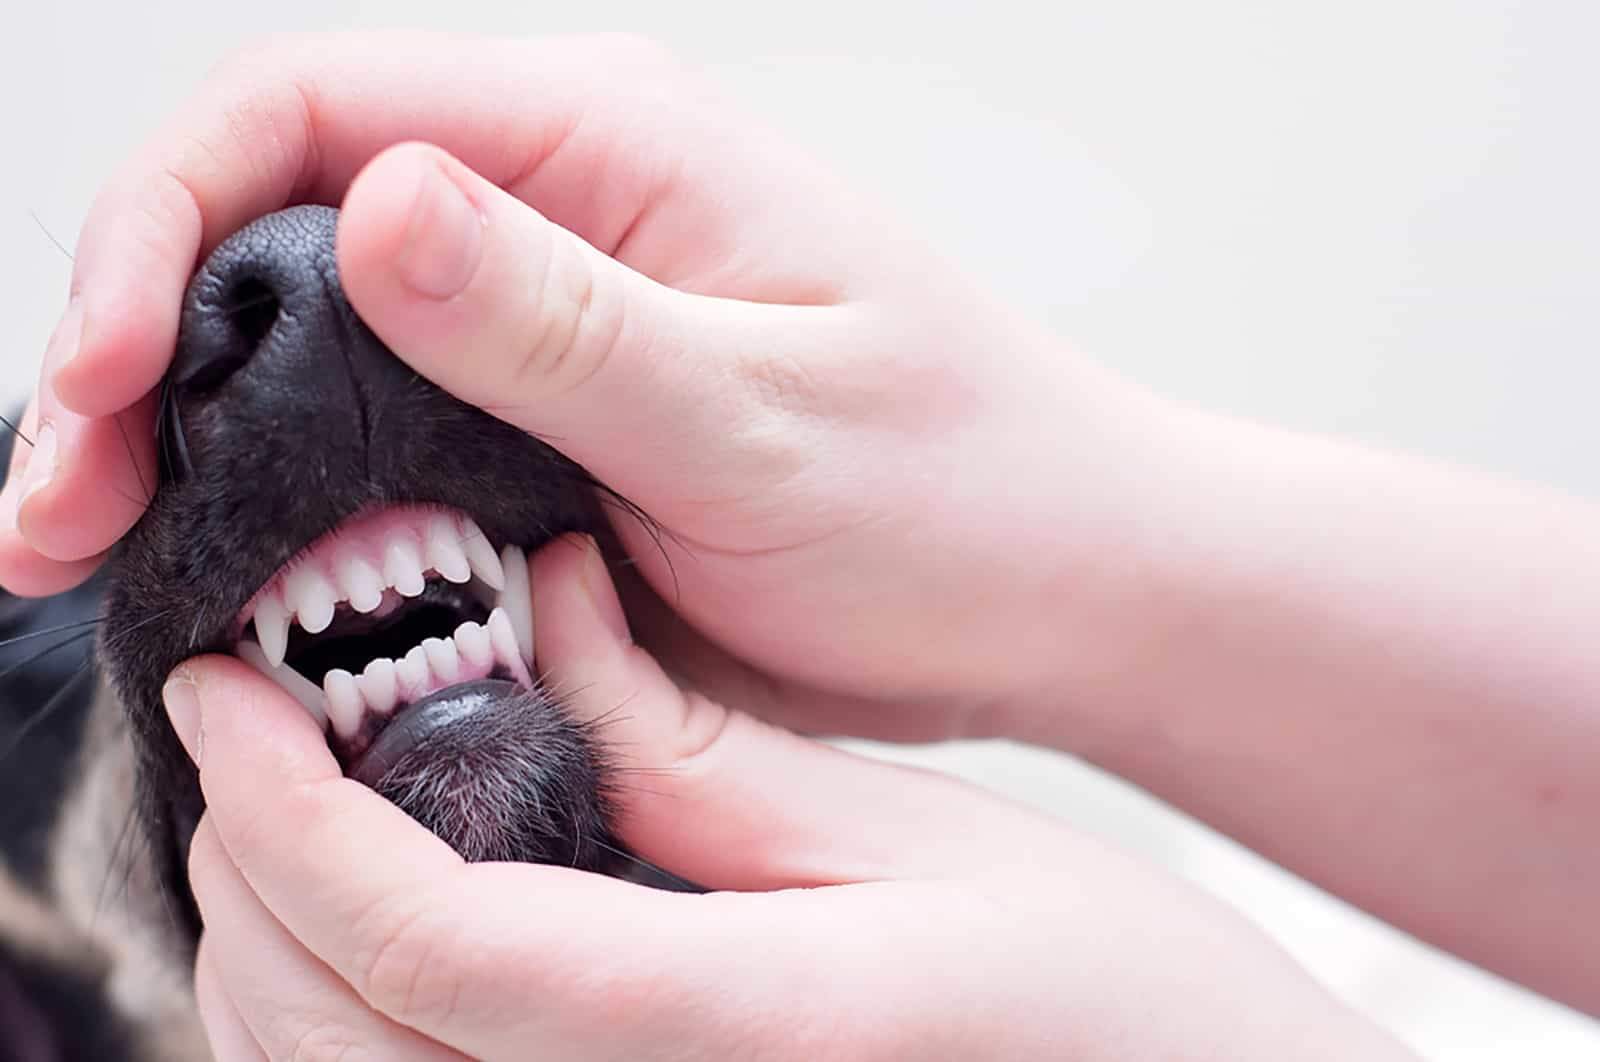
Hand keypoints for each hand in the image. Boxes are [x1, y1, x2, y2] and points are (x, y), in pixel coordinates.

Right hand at [0, 30, 1172, 746]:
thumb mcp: (768, 417)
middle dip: (136, 351)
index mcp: (608, 147)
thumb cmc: (962, 493)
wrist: (1052, 589)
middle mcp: (557, 218)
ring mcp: (544, 333)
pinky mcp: (546, 437)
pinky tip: (220, 582)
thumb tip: (376, 203)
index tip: (111, 381)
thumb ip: (572, 323)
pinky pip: (374, 441)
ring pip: (303, 344)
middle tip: (54, 512)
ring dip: (183, 441)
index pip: (313, 108)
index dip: (165, 224)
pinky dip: (279, 505)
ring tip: (91, 557)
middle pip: (273, 226)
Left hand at [166, 535, 1411, 1060]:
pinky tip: (385, 922)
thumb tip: (542, 608)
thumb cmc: (1111, 993)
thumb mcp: (916, 834)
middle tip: (258, 725)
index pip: (426, 941)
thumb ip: (696, 747)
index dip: (291, 807)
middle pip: (329, 1035)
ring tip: (302, 808)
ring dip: (275, 950)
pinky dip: (346, 1020)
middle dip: (253, 869)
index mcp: (744, 1037)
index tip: (231, 685)